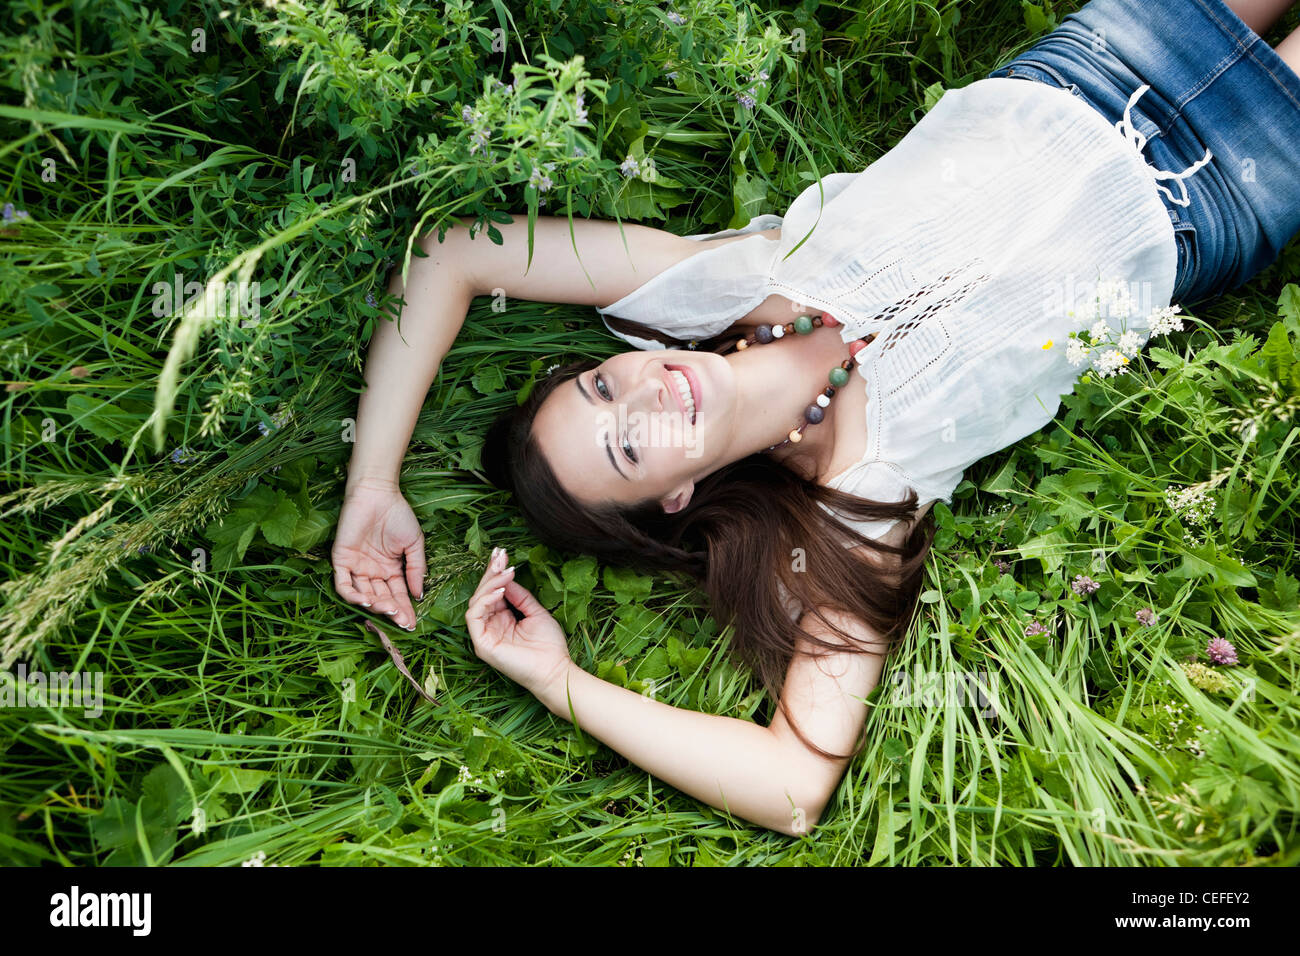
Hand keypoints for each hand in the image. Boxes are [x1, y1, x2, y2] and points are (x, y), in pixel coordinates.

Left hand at [332, 479, 425, 629]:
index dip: (404, 610)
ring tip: (388, 610)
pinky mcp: (341, 560)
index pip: (397, 595)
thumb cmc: (398, 515)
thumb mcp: (414, 544)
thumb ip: (416, 569)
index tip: (412, 624)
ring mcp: (356, 567)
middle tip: (402, 621)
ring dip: (375, 606)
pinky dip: (353, 596)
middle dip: (392, 612)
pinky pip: (344, 585)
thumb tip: (419, 595)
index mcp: (390, 569)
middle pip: (381, 598)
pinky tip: (368, 601)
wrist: (378, 494)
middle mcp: (372, 572)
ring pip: (363, 595)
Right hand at [466, 547, 572, 699]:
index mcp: (502, 619)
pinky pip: (475, 616)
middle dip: (490, 572)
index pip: (493, 592)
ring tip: (506, 572)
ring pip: (477, 601)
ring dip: (490, 583)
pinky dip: (485, 600)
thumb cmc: (549, 645)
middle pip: (483, 594)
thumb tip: (508, 577)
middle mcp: (490, 625)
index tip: (502, 553)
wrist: (555, 670)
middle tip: (500, 556)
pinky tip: (500, 590)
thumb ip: (520, 596)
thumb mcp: (536, 612)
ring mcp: (484, 635)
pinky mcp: (482, 643)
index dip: (496, 572)